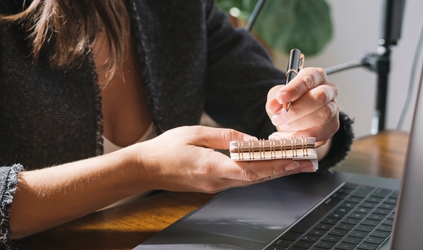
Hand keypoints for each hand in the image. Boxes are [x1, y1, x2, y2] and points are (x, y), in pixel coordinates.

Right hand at [133, 126, 315, 193]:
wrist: (145, 168)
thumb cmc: (166, 148)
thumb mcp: (195, 133)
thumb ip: (225, 136)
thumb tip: (250, 140)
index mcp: (211, 167)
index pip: (250, 169)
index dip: (275, 166)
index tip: (294, 160)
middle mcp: (216, 181)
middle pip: (256, 177)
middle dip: (283, 169)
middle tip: (307, 162)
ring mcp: (214, 186)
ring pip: (251, 180)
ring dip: (274, 172)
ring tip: (295, 164)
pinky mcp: (212, 185)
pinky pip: (241, 180)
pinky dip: (258, 173)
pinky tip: (269, 166)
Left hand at [266, 67, 339, 146]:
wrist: (297, 120)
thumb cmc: (289, 103)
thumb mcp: (278, 96)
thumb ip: (275, 99)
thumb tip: (273, 105)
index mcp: (316, 76)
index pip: (308, 79)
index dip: (294, 89)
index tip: (280, 98)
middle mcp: (329, 90)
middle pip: (319, 97)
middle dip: (296, 110)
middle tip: (278, 118)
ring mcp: (334, 108)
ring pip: (323, 115)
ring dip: (299, 123)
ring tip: (283, 126)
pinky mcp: (332, 126)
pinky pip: (321, 133)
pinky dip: (303, 136)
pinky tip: (290, 137)